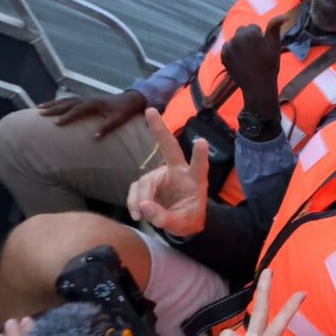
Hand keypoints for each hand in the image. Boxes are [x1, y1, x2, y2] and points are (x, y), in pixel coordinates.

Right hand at [38, 90, 145, 138]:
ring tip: (39, 108)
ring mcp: (86, 97)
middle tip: (40, 113)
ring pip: (66, 100)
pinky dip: (59, 102)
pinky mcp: (86, 99)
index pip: (76, 111)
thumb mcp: (118, 120)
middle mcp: (87, 99)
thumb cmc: (124, 112)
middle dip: (53, 108)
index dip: (66, 117)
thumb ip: (107, 128)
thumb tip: (95, 138)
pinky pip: (69, 100)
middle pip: (67, 103)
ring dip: (53, 104)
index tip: (55, 123)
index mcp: (94, 104)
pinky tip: (52, 106)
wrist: (129, 99)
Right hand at [126, 108, 208, 235]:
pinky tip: (136, 214)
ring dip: (140, 199)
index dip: (200, 155)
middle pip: (169, 148)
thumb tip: (144, 207)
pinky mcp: (147, 183)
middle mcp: (177, 172)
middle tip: (150, 111)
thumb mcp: (181, 224)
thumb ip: (165, 218)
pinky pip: (135, 189)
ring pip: (144, 182)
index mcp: (194, 180)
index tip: (202, 141)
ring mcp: (160, 175)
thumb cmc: (188, 218)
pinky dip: (133, 202)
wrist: (181, 222)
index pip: (199, 166)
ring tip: (142, 215)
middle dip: (159, 129)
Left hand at [220, 14, 285, 114]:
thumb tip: (285, 15)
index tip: (263, 49)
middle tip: (256, 54)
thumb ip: (275, 27)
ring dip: (240, 45)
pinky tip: (241, 61)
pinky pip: (228, 48)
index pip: (254, 27)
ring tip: (248, 58)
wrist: (258, 87)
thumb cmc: (269, 66)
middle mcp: (237, 37)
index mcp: (250, 32)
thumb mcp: (275, 45)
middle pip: (243, 31)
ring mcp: (228, 47)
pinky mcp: (223, 55)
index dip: (260, 38)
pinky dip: (233, 53)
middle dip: (248, 39)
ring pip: (235, 40)